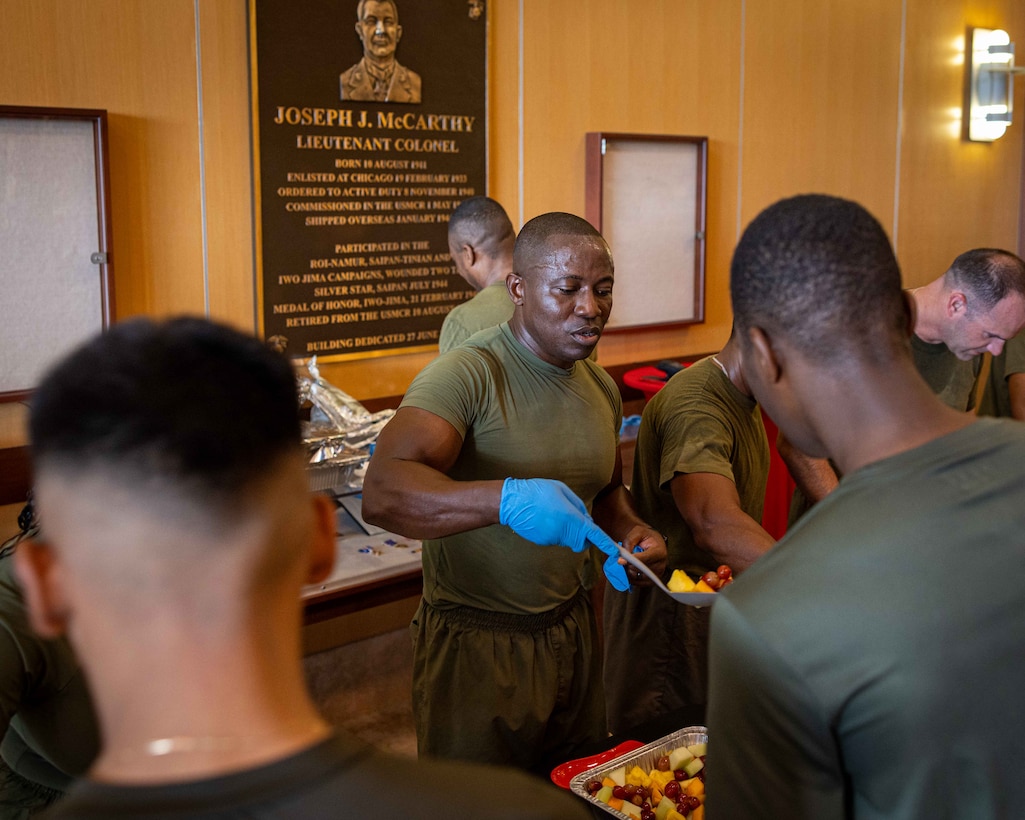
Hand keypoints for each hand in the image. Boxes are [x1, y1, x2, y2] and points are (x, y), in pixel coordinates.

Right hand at [499, 478, 629, 590]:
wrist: (512, 502)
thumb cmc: (538, 491)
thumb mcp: (562, 490)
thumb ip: (578, 506)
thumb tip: (586, 519)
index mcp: (571, 518)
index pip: (594, 534)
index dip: (606, 543)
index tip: (614, 550)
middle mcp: (564, 532)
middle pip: (582, 541)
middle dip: (584, 535)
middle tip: (575, 518)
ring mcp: (552, 539)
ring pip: (568, 539)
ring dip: (568, 530)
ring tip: (553, 512)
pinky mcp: (543, 542)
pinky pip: (556, 538)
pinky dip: (555, 531)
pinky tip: (544, 518)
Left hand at [620, 528, 667, 585]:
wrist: (651, 541)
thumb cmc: (645, 536)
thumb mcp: (637, 533)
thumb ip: (629, 543)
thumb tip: (623, 556)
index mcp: (659, 551)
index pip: (645, 558)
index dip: (632, 560)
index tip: (620, 561)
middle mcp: (661, 564)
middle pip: (643, 570)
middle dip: (629, 567)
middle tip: (620, 561)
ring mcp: (658, 573)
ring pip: (640, 578)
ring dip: (630, 574)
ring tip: (624, 565)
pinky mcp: (653, 579)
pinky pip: (640, 584)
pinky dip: (632, 579)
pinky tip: (627, 572)